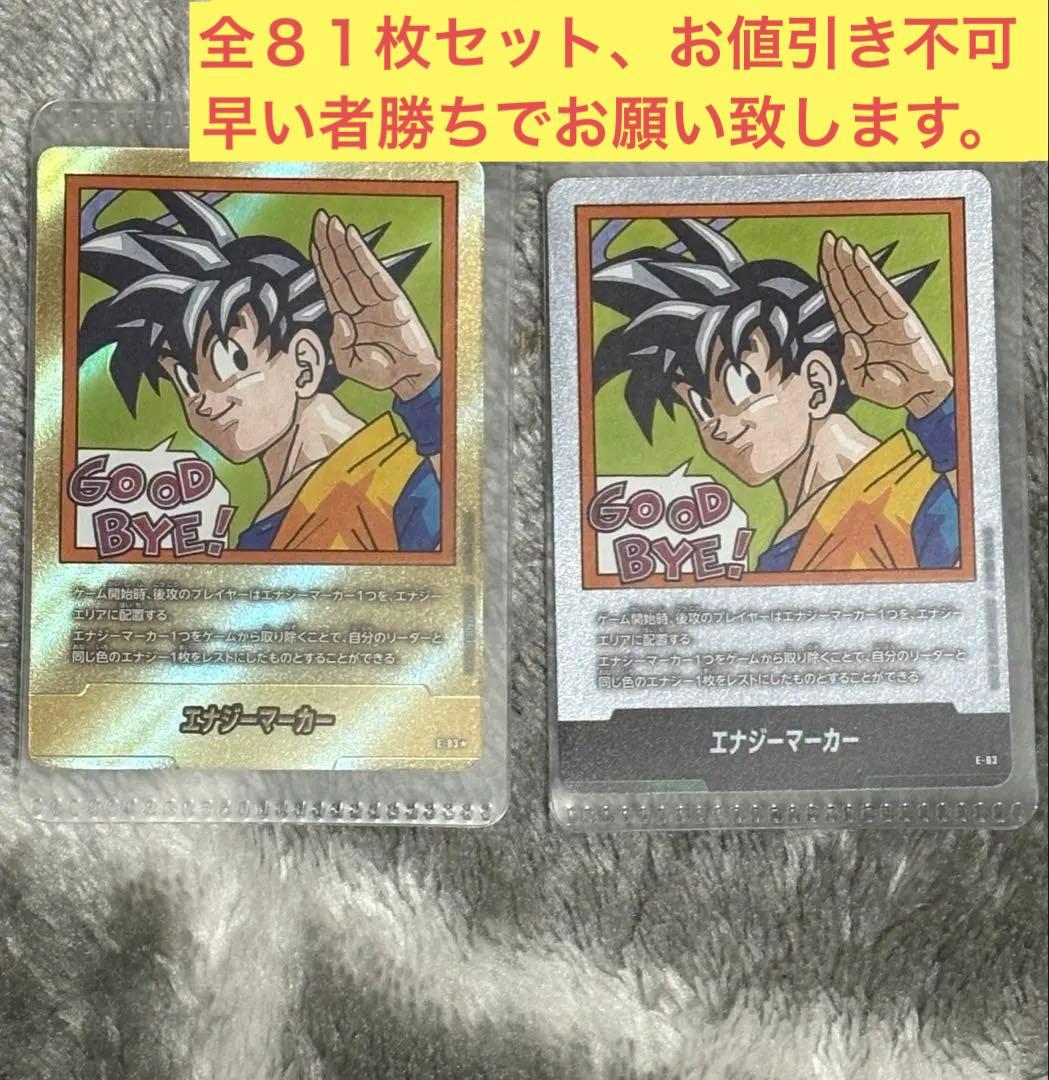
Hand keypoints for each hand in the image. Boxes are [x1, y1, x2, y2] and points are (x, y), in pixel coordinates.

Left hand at [310, 210, 439, 399]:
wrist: (409, 379)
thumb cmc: (381, 372)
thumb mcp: (349, 364)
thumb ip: (339, 344)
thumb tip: (340, 318)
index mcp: (347, 318)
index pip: (331, 283)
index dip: (322, 261)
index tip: (314, 238)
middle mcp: (361, 304)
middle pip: (340, 269)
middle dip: (329, 244)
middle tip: (320, 219)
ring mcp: (377, 300)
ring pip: (354, 267)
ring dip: (342, 244)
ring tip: (332, 223)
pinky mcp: (394, 300)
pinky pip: (375, 273)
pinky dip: (363, 254)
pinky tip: (353, 237)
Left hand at [818, 232, 951, 417]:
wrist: (922, 397)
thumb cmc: (893, 390)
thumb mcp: (861, 383)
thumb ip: (851, 363)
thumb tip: (851, 338)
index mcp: (858, 337)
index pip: (840, 304)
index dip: (831, 282)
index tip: (823, 261)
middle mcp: (871, 323)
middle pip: (849, 290)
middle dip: (838, 265)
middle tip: (827, 241)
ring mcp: (887, 319)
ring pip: (863, 287)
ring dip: (851, 265)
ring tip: (840, 245)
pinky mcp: (903, 319)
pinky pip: (883, 293)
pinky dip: (871, 276)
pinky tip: (861, 259)